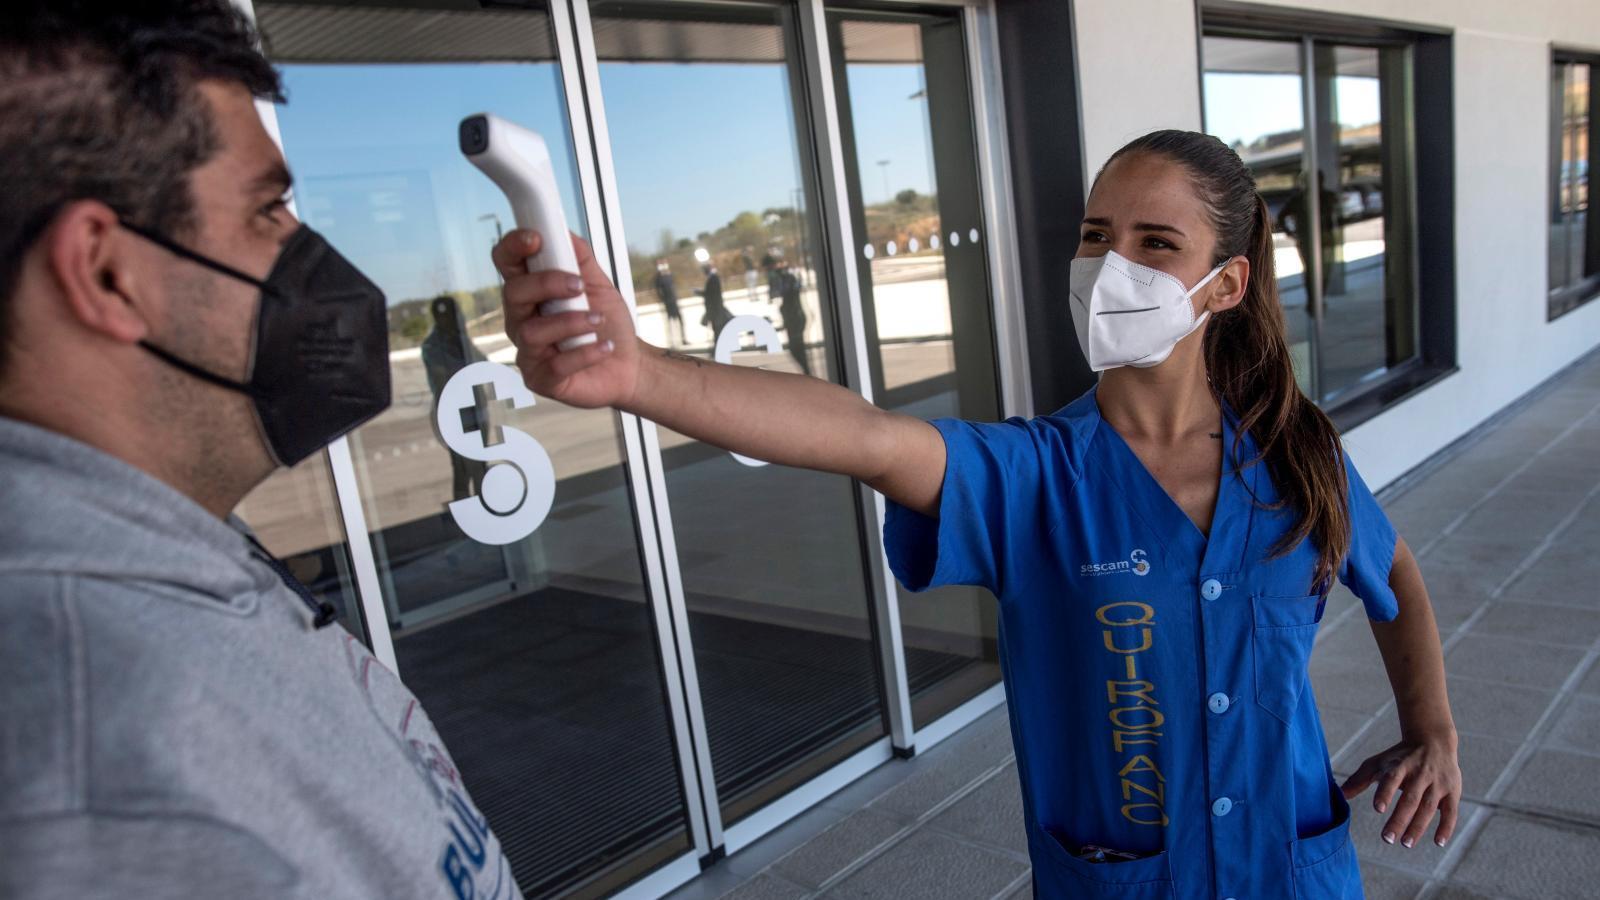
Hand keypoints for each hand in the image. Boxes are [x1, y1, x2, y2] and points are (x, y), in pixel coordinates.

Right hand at [492, 229, 640, 408]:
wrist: (629, 365)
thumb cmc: (608, 326)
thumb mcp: (598, 284)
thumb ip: (580, 258)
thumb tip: (562, 231)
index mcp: (531, 292)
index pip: (507, 263)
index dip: (513, 247)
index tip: (535, 238)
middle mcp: (522, 320)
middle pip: (513, 294)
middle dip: (546, 284)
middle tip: (578, 285)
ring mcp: (529, 352)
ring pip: (532, 332)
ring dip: (570, 322)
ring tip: (597, 320)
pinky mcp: (541, 379)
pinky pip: (555, 365)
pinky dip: (585, 352)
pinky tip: (604, 347)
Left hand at [1340, 732, 1461, 847]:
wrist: (1433, 740)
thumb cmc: (1399, 757)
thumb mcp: (1379, 763)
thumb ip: (1360, 779)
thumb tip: (1339, 794)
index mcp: (1400, 766)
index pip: (1392, 779)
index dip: (1385, 793)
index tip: (1377, 808)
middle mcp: (1420, 774)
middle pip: (1410, 798)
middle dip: (1399, 819)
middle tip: (1387, 838)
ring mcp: (1437, 783)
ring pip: (1428, 807)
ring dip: (1418, 826)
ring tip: (1405, 844)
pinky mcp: (1452, 791)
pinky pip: (1451, 811)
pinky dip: (1446, 827)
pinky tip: (1438, 842)